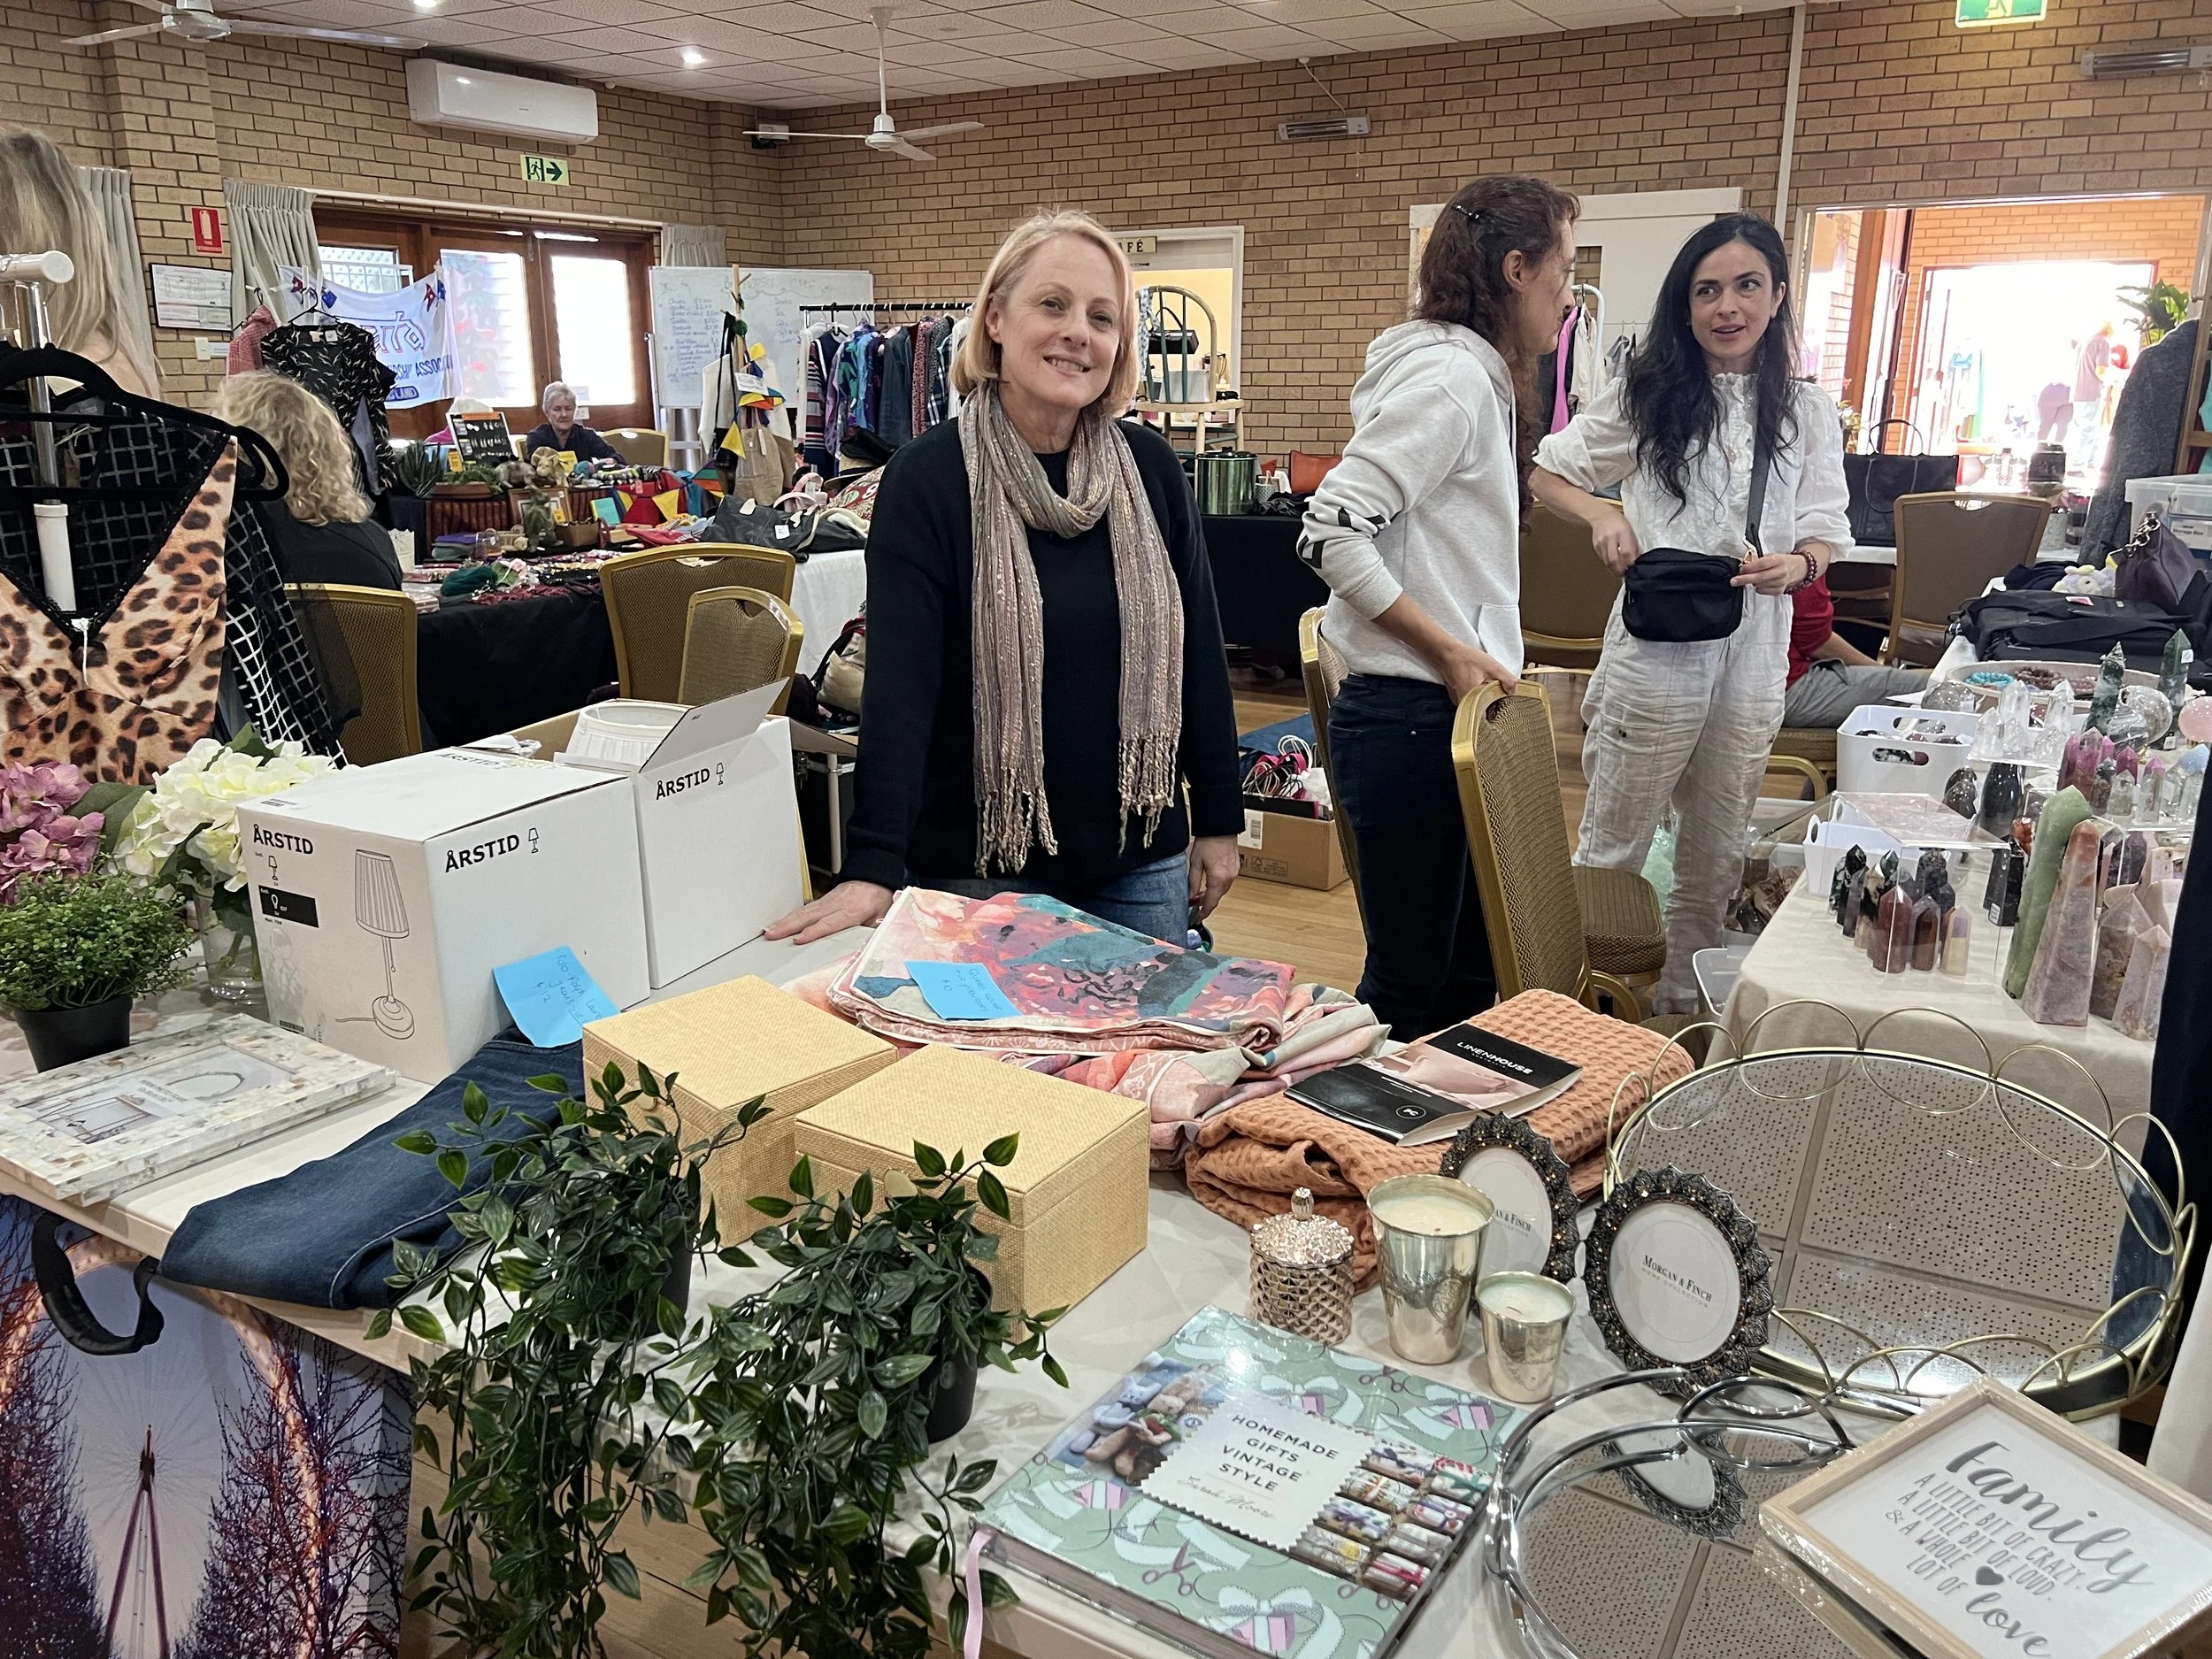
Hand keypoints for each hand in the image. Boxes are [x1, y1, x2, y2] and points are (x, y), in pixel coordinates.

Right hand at [763, 880, 892, 944]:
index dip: (814, 931)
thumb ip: (873, 931)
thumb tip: (868, 946)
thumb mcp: (882, 916)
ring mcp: (827, 901)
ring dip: (785, 922)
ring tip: (769, 931)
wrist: (875, 875)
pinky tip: (780, 924)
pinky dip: (791, 917)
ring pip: (803, 911)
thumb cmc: (878, 898)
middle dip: (789, 926)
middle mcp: (836, 904)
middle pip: (810, 916)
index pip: (830, 922)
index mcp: (853, 910)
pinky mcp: (823, 901)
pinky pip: (805, 909)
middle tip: (772, 935)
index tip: (799, 939)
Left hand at [1188, 836, 1238, 921]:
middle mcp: (1229, 877)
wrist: (1220, 827)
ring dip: (1211, 893)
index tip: (1198, 917)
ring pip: (1221, 890)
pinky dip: (1217, 886)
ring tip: (1198, 892)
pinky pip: (1226, 882)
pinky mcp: (1235, 867)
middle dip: (1205, 902)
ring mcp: (1234, 873)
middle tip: (1192, 902)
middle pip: (1217, 897)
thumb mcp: (1194, 863)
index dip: (1204, 912)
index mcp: (1218, 878)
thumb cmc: (1208, 841)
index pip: (1211, 902)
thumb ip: (1192, 882)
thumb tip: (1189, 896)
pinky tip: (1208, 882)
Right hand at [1440, 642, 1519, 704]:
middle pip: (1484, 708)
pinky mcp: (1456, 696)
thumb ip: (1507, 680)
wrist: (1447, 653)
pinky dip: (1477, 691)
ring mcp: (1459, 702)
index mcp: (1472, 701)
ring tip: (1485, 682)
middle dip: (1493, 698)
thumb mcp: (1492, 667)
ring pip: (1477, 703)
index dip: (1500, 705)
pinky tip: (1478, 681)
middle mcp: (1463, 705)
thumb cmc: (1466, 659)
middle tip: (1496, 687)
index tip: (1504, 697)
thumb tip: (1514, 691)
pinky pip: (1471, 698)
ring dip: (1484, 695)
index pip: (1491, 713)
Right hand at [1590, 508, 1640, 573]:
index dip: (1630, 563)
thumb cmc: (1618, 523)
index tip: (1634, 568)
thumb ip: (1632, 546)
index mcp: (1623, 532)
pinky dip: (1610, 564)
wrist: (1601, 516)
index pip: (1626, 552)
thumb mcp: (1630, 531)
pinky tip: (1614, 564)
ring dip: (1615, 569)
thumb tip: (1635, 560)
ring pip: (1608, 562)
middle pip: (1615, 560)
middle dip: (1621, 570)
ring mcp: (1601, 543)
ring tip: (1621, 570)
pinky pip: (1603, 560)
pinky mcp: (1596, 547)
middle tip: (1626, 573)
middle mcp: (1611, 537)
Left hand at [1732, 549, 1810, 594]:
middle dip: (1744, 579)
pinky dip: (1758, 587)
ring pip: (1759, 585)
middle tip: (1733, 581)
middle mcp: (1781, 572)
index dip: (1750, 568)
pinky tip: (1761, 582)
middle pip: (1760, 577)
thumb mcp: (1771, 556)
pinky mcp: (1780, 591)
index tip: (1740, 569)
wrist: (1798, 568)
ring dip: (1752, 582)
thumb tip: (1742, 565)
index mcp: (1778, 560)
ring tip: (1752, 577)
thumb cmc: (1781, 561)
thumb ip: (1758, 561)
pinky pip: (1763, 591)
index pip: (1762, 564)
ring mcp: (1781, 582)